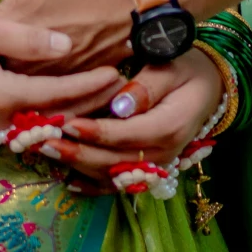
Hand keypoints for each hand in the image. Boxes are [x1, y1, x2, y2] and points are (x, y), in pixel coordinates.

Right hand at [0, 8, 121, 134]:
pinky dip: (50, 116)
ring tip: (105, 98)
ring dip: (72, 112)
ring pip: (42, 125)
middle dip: (89, 105)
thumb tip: (63, 45)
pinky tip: (69, 107)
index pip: (57, 95)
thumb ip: (25, 38)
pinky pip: (26, 125)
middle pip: (55, 117)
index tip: (116, 73)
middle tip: (121, 90)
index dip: (89, 86)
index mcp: (0, 96)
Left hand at [41, 48, 223, 183]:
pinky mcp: (148, 170)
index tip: (68, 123)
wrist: (209, 90)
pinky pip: (119, 184)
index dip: (97, 132)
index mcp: (171, 126)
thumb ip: (147, 86)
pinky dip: (93, 185)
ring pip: (112, 175)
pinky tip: (68, 180)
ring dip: (78, 166)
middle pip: (116, 161)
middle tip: (43, 140)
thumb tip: (119, 106)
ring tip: (46, 152)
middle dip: (77, 153)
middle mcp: (164, 154)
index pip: (129, 134)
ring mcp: (156, 167)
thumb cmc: (187, 69)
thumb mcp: (172, 66)